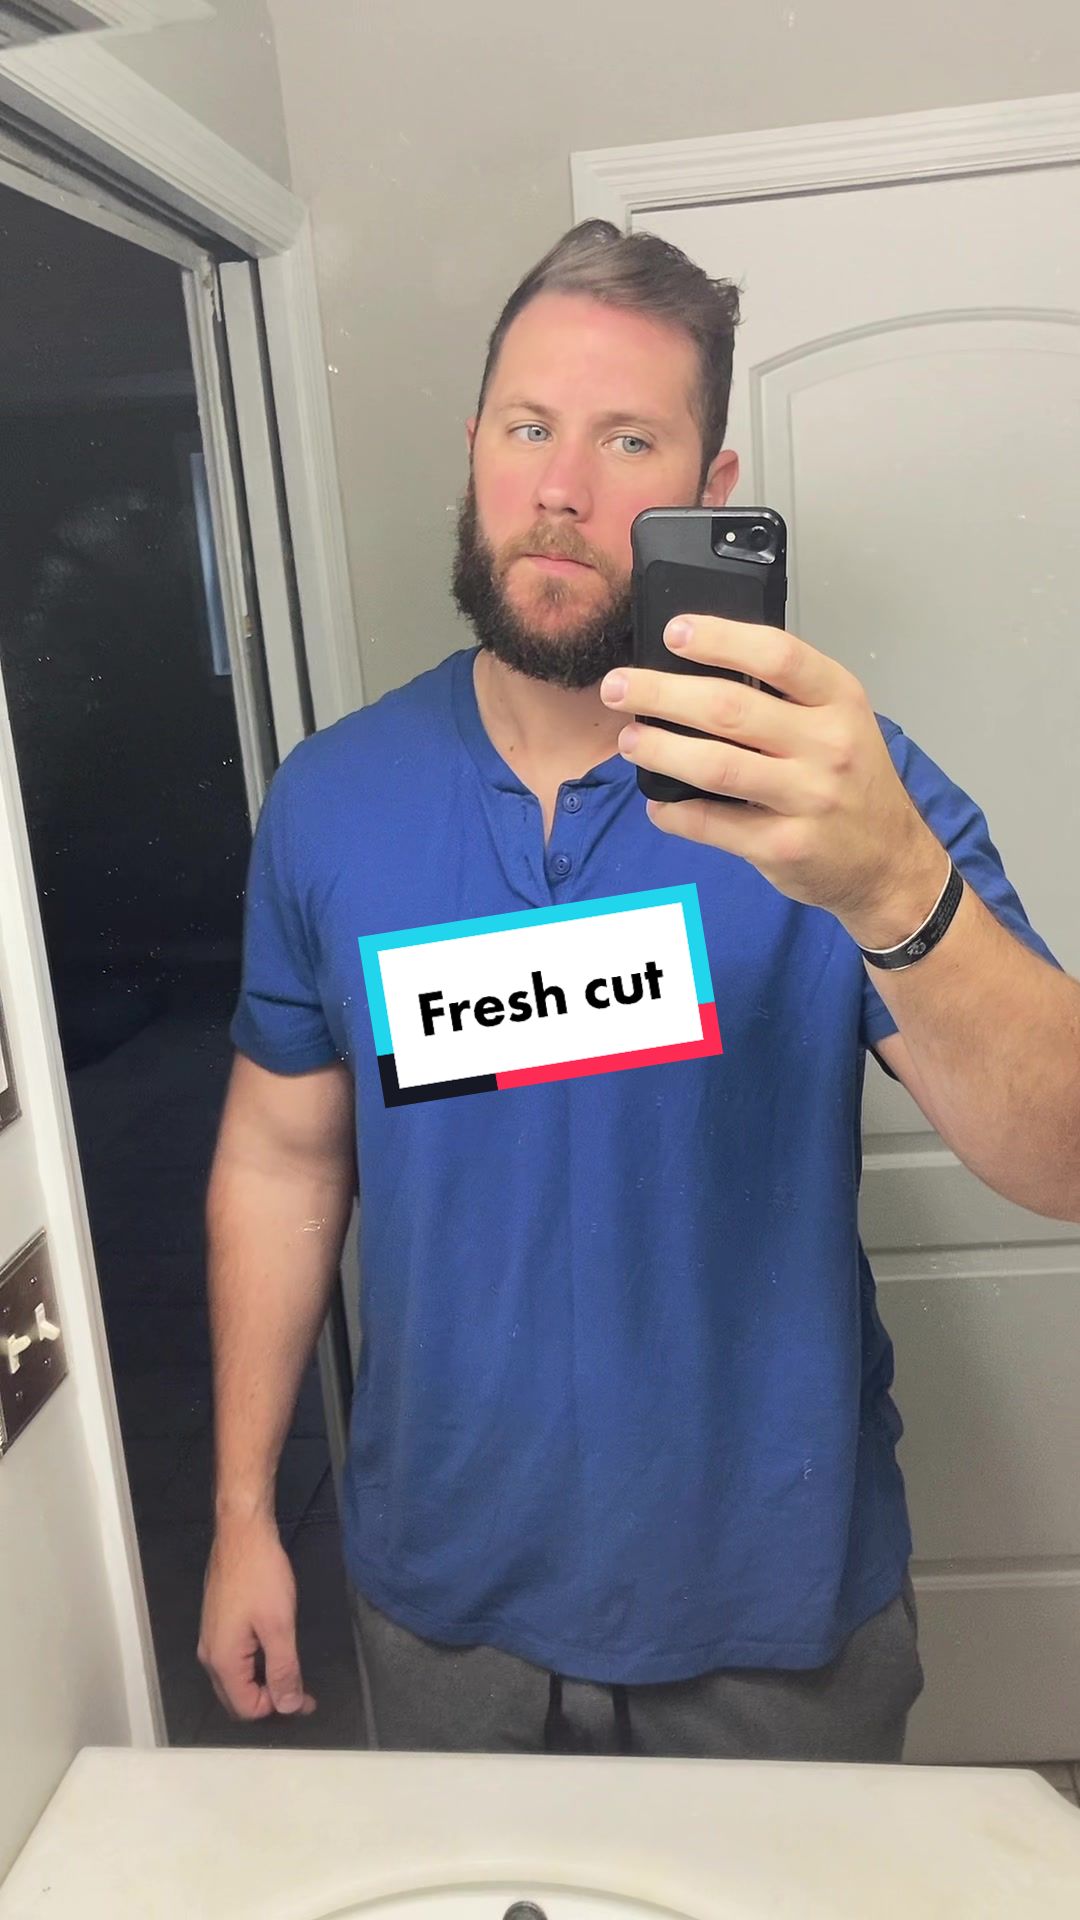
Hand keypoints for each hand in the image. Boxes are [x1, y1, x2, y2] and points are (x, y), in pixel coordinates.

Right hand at [198, 1516, 315, 1720]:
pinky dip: (257, 1666)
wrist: (242, 1533)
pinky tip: (275, 1652)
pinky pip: (235, 1660)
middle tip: (304, 1693)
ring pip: (236, 1679)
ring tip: (295, 1674)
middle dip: (271, 1700)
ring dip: (264, 1683)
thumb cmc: (261, 1576)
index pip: (247, 1708)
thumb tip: (288, 1707)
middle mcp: (210, 1655)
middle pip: (238, 1698)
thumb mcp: (279, 1626)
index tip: (307, 1698)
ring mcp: (211, 1638)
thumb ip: (284, 1669)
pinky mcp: (218, 1624)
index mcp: (222, 1661)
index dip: (278, 1708)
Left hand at [600, 615, 945, 941]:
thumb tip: (699, 669)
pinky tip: (657, 804)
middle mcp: (827, 745)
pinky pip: (714, 825)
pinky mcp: (784, 846)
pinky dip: (676, 813)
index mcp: (840, 701)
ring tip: (628, 740)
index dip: (721, 639)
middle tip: (619, 687)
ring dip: (660, 750)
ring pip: (715, 766)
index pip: (778, 655)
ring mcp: (807, 798)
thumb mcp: (841, 721)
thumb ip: (787, 696)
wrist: (889, 862)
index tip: (674, 632)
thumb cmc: (853, 780)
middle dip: (662, 694)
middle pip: (730, 708)